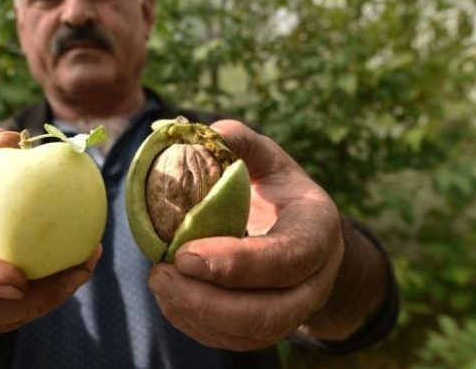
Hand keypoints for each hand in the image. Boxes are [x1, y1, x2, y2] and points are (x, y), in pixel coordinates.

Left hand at [148, 120, 343, 350]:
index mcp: (317, 230)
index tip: (183, 254)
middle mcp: (314, 278)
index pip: (286, 258)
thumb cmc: (275, 188)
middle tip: (160, 275)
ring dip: (196, 316)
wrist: (299, 230)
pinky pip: (234, 341)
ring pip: (250, 334)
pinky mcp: (269, 327)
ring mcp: (295, 309)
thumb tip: (199, 134)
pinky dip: (196, 325)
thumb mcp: (266, 158)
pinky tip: (169, 298)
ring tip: (158, 283)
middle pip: (270, 312)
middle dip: (209, 303)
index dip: (236, 263)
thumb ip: (238, 143)